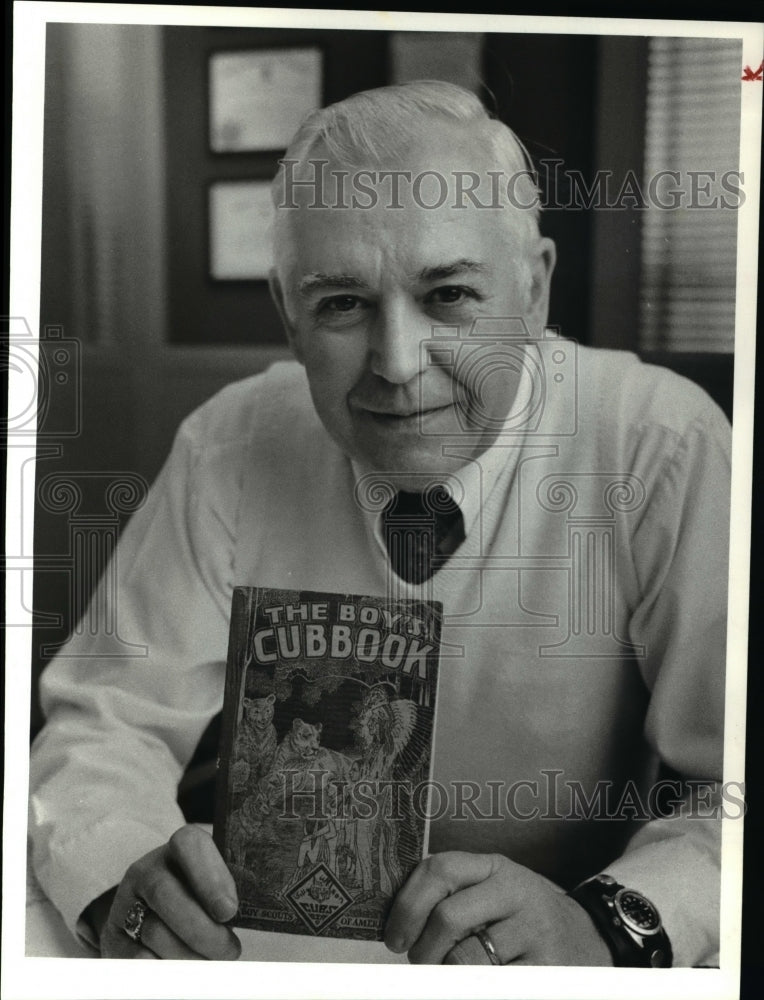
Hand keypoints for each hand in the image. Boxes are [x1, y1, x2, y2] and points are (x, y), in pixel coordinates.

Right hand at [98, 825, 240, 958]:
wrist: (158, 908)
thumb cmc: (203, 894)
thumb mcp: (217, 881)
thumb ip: (226, 891)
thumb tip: (233, 916)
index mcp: (180, 847)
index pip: (190, 846)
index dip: (210, 878)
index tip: (229, 911)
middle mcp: (147, 869)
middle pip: (166, 895)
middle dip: (202, 929)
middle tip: (229, 950)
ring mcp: (125, 901)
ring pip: (154, 932)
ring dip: (188, 955)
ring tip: (212, 961)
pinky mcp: (112, 935)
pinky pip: (134, 958)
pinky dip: (163, 967)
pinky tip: (183, 969)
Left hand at [384, 851, 612, 965]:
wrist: (592, 938)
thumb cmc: (524, 917)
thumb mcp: (496, 890)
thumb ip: (455, 894)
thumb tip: (399, 920)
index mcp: (496, 868)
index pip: (440, 869)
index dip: (408, 904)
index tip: (394, 936)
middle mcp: (516, 892)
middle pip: (449, 916)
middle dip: (422, 949)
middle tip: (418, 963)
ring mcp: (534, 931)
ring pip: (466, 960)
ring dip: (444, 975)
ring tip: (447, 975)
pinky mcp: (546, 969)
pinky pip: (493, 984)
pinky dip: (470, 988)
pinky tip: (473, 984)